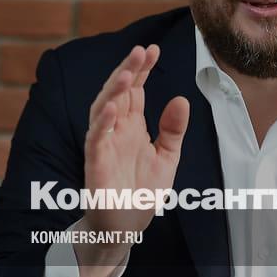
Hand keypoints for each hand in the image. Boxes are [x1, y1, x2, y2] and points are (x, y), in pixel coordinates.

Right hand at [73, 44, 189, 276]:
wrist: (127, 227)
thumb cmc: (142, 191)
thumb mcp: (167, 157)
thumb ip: (173, 130)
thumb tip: (181, 98)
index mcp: (132, 126)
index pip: (136, 91)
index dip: (143, 70)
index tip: (153, 49)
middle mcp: (115, 130)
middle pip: (119, 93)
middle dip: (129, 71)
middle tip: (141, 51)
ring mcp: (103, 145)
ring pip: (103, 110)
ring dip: (113, 90)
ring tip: (128, 72)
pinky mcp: (95, 164)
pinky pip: (95, 139)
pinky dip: (102, 123)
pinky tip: (112, 107)